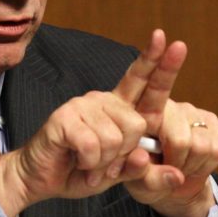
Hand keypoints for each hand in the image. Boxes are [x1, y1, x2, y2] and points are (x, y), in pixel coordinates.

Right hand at [0, 30, 183, 216]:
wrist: (41, 180)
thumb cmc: (80, 172)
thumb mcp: (119, 175)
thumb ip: (145, 171)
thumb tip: (176, 174)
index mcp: (118, 109)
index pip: (140, 80)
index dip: (155, 60)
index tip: (164, 36)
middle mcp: (102, 100)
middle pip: (136, 124)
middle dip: (123, 154)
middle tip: (103, 163)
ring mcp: (82, 105)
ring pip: (115, 139)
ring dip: (103, 162)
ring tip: (86, 162)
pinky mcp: (65, 116)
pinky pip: (93, 146)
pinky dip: (88, 163)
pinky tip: (76, 160)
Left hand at [114, 30, 217, 216]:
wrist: (173, 188)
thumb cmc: (145, 178)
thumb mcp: (135, 181)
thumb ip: (145, 175)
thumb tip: (172, 172)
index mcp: (138, 111)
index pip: (142, 78)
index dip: (152, 57)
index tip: (159, 36)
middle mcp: (165, 106)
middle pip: (175, 121)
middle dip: (174, 150)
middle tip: (168, 165)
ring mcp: (190, 113)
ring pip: (194, 142)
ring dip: (187, 163)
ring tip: (178, 165)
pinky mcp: (213, 124)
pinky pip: (214, 147)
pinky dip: (204, 165)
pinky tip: (194, 165)